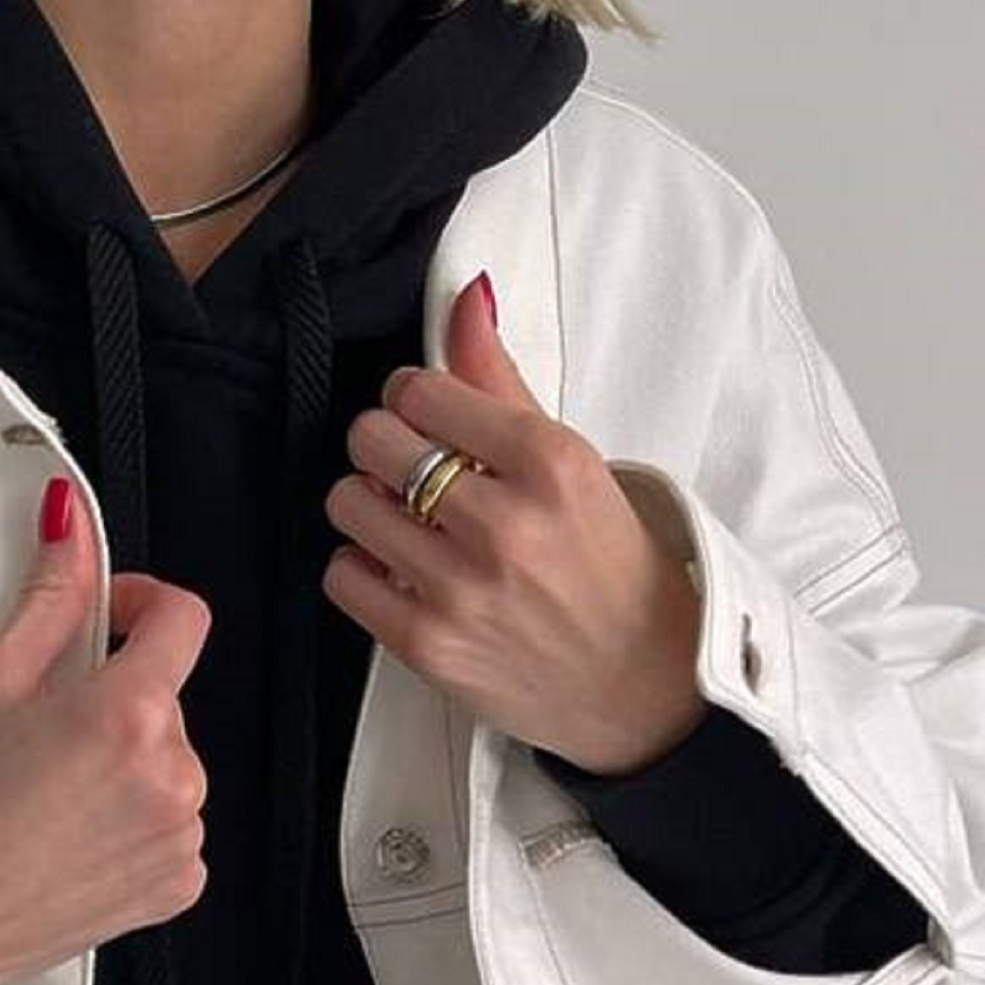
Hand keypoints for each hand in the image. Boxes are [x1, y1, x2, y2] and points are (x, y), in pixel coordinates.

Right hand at [0, 476, 213, 984]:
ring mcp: (179, 841)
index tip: (106, 620)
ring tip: (46, 795)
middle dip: (114, 699)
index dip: (141, 604)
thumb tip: (73, 530)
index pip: (184, 619)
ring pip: (169, 764)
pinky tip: (68, 839)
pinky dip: (132, 821)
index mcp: (128, 717)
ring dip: (124, 762)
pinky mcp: (173, 889)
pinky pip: (171, 827)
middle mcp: (173, 779)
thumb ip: (50, 604)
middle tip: (38, 732)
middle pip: (167, 700)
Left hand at [322, 273, 707, 775]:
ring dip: (364, 502)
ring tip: (403, 518)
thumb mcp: (576, 464)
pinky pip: (344, 576)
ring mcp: (463, 589)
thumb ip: (505, 384)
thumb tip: (466, 298)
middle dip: (382, 444)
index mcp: (552, 462)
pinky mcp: (429, 644)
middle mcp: (506, 523)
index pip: (422, 391)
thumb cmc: (612, 569)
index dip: (411, 398)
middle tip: (408, 466)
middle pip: (375, 440)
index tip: (426, 415)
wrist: (641, 686)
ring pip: (349, 503)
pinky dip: (359, 566)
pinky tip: (397, 568)